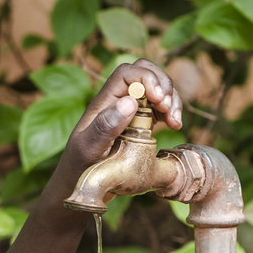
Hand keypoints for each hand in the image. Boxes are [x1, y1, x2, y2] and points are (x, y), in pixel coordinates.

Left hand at [63, 59, 182, 172]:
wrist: (78, 180)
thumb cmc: (79, 164)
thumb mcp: (89, 147)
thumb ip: (105, 126)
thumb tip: (129, 102)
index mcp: (103, 102)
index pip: (126, 73)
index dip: (146, 78)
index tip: (158, 98)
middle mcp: (117, 101)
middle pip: (145, 73)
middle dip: (164, 85)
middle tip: (168, 109)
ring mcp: (130, 110)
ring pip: (157, 89)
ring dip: (172, 100)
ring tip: (175, 122)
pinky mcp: (139, 121)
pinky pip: (160, 106)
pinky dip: (172, 111)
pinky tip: (174, 125)